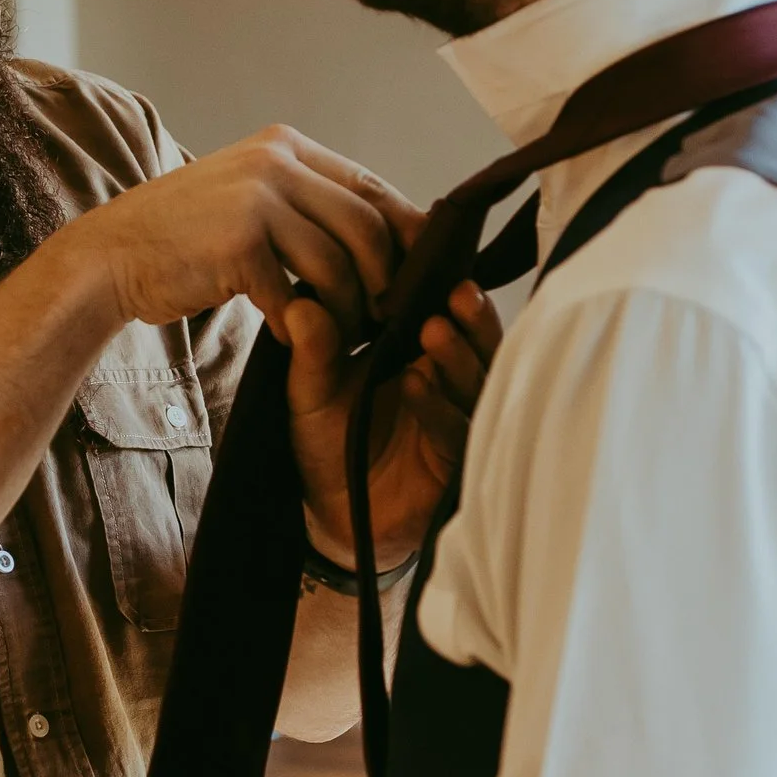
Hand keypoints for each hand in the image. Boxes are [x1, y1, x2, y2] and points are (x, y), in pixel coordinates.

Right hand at [74, 131, 420, 341]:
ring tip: (341, 334)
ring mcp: (256, 200)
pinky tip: (286, 336)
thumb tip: (379, 233)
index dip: (405, 232)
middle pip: (367, 226)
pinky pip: (294, 295)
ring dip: (348, 310)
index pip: (371, 185)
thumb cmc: (185, 238)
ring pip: (338, 265)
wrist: (111, 256)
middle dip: (385, 279)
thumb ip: (304, 203)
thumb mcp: (249, 198)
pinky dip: (297, 324)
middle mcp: (275, 162)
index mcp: (284, 146)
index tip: (416, 272)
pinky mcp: (238, 244)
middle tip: (385, 316)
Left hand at [285, 279, 500, 569]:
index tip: (441, 262)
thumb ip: (311, 351)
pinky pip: (455, 431)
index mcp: (424, 356)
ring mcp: (458, 421)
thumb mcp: (311, 391)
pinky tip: (418, 385)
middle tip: (456, 293)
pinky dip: (438, 406)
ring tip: (434, 331)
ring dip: (457, 355)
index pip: (450, 314)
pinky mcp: (456, 465)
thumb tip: (299, 304)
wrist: (332, 514)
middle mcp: (450, 383)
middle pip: (478, 343)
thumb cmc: (331, 442)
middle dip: (471, 319)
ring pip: (475, 383)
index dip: (450, 289)